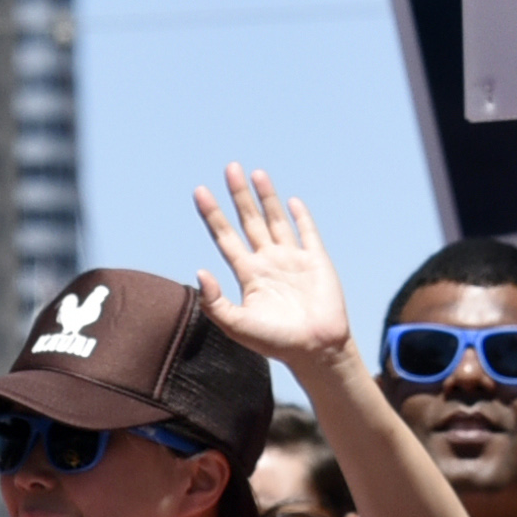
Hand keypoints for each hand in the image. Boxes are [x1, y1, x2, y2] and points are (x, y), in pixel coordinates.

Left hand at [187, 164, 352, 368]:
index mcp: (248, 275)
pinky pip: (307, 233)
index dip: (212, 214)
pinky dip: (301, 216)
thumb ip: (215, 302)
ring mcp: (293, 260)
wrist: (315, 349)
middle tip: (230, 167)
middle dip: (239, 195)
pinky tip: (291, 201)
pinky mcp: (317, 261)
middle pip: (249, 221)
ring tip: (255, 173)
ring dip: (266, 197)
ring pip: (276, 220)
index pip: (225, 237)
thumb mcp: (237, 325)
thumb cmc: (275, 342)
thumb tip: (199, 270)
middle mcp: (268, 262)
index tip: (200, 191)